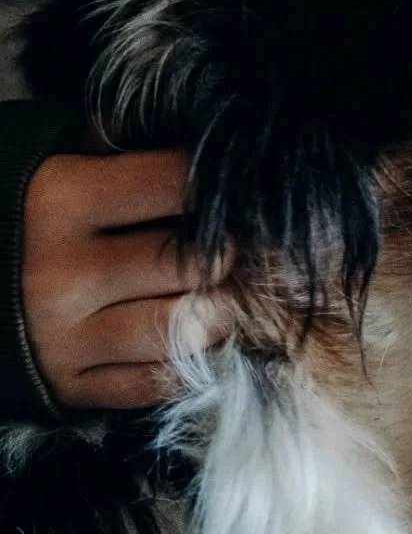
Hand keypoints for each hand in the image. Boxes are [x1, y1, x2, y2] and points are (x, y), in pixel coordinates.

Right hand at [21, 150, 232, 410]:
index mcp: (61, 198)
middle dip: (237, 256)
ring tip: (223, 293)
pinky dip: (191, 360)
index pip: (180, 184)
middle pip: (198, 264)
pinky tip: (191, 334)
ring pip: (189, 329)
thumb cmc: (38, 210)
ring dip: (223, 312)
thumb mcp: (69, 159)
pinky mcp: (69, 386)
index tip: (242, 195)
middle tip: (250, 250)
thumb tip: (215, 147)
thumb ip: (133, 149)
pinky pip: (162, 381)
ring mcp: (62, 337)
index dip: (224, 188)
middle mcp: (61, 273)